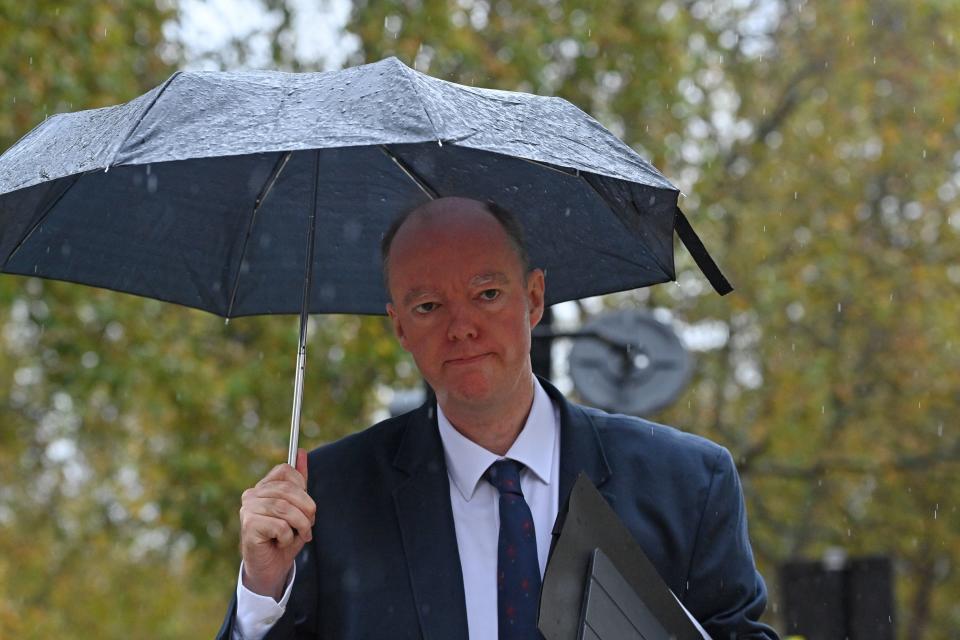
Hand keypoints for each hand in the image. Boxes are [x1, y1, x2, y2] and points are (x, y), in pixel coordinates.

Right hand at [239, 448, 315, 599]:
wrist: (270, 569)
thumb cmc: (284, 538)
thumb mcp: (298, 508)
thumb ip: (300, 483)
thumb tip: (302, 452)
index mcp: (263, 487)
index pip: (285, 471)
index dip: (302, 487)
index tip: (307, 506)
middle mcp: (252, 495)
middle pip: (288, 489)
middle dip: (307, 508)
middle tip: (310, 524)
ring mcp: (248, 510)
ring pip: (285, 508)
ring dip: (301, 524)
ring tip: (302, 535)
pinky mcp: (249, 526)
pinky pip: (280, 525)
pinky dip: (288, 537)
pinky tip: (282, 543)